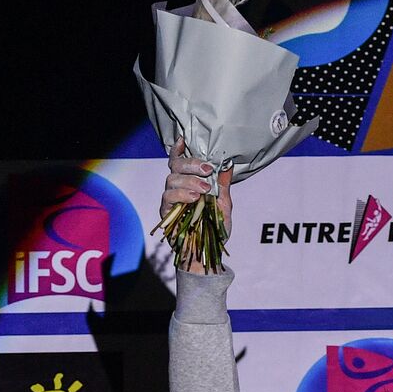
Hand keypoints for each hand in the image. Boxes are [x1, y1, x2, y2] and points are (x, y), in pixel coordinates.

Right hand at [161, 137, 232, 274]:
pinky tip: (194, 197)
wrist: (208, 252)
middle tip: (207, 170)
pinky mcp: (166, 212)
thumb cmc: (215, 228)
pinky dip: (182, 194)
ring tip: (204, 189)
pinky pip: (168, 197)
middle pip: (175, 166)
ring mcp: (170, 199)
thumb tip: (227, 164)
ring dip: (189, 181)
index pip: (180, 162)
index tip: (184, 139)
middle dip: (191, 164)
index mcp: (190, 183)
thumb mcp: (224, 205)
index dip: (179, 150)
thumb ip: (222, 185)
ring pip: (171, 179)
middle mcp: (177, 188)